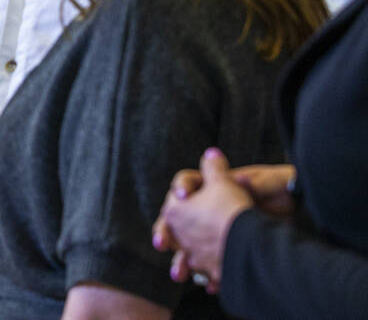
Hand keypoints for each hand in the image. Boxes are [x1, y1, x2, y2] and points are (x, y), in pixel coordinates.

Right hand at [153, 162, 295, 278]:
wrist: (299, 216)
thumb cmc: (281, 194)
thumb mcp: (269, 182)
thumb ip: (253, 178)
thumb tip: (238, 175)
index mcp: (215, 186)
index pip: (188, 182)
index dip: (182, 187)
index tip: (184, 195)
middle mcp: (208, 208)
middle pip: (177, 219)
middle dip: (166, 231)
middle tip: (161, 242)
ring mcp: (213, 232)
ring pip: (188, 248)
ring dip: (181, 262)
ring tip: (178, 275)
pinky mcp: (223, 253)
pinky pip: (209, 267)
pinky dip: (209, 277)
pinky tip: (210, 285)